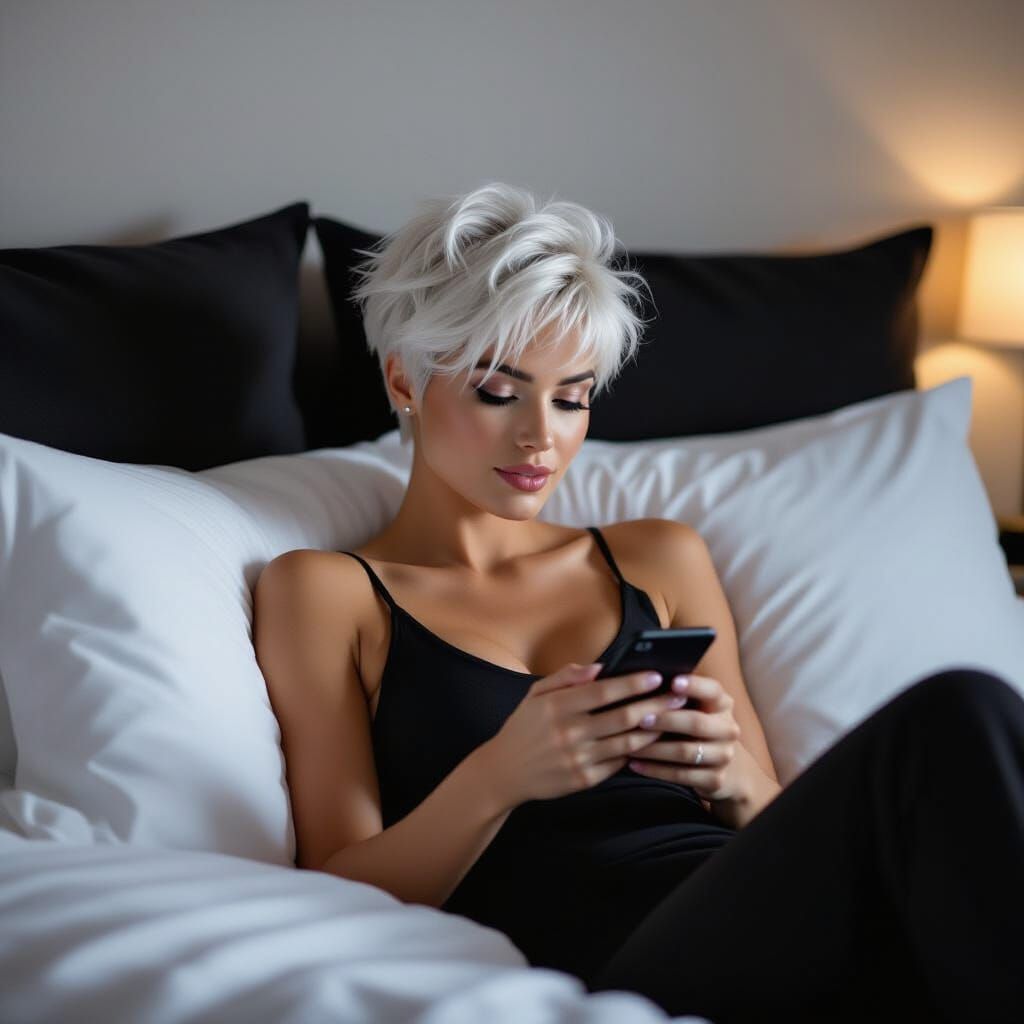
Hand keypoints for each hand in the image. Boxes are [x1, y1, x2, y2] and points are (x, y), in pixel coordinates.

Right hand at [480, 662, 690, 807]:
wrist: (504, 772)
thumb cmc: (523, 727)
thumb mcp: (535, 694)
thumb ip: (566, 677)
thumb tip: (600, 668)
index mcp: (557, 706)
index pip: (604, 691)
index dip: (633, 683)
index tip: (656, 675)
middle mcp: (569, 732)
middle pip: (623, 717)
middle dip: (655, 704)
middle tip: (678, 695)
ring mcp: (578, 758)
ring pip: (627, 742)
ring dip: (653, 729)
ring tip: (672, 717)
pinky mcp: (584, 780)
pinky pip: (618, 763)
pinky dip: (636, 752)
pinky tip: (650, 741)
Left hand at [626, 673, 747, 803]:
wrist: (726, 767)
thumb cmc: (696, 726)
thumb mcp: (695, 708)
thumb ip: (676, 695)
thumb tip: (642, 677)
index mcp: (722, 704)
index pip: (713, 690)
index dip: (694, 685)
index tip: (672, 682)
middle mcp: (728, 729)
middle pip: (696, 723)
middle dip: (666, 720)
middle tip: (640, 719)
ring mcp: (724, 756)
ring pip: (686, 752)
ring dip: (654, 749)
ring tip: (630, 744)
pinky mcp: (715, 780)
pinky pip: (681, 775)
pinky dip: (655, 770)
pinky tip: (635, 764)